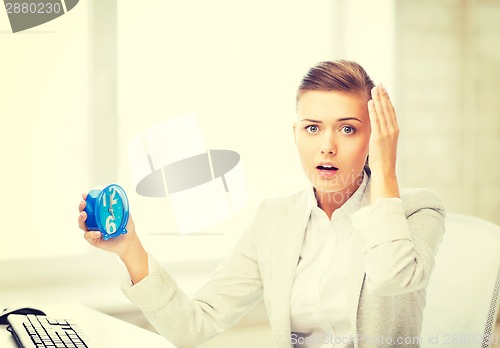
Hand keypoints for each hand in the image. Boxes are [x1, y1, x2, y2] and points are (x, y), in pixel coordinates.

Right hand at [78, 192, 148, 283]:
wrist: (129, 241)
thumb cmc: (126, 227)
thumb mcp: (125, 214)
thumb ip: (121, 206)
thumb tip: (119, 196)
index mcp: (99, 214)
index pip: (90, 206)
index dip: (86, 200)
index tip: (85, 195)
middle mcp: (94, 222)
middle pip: (82, 214)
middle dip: (81, 208)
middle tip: (83, 203)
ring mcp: (92, 231)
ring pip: (82, 224)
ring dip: (81, 219)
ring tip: (84, 214)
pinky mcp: (93, 240)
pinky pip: (88, 236)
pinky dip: (91, 234)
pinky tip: (98, 232)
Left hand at [367, 84, 399, 200]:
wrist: (385, 170)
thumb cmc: (383, 160)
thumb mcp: (384, 144)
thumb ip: (381, 134)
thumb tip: (376, 128)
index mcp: (394, 131)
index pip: (391, 111)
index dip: (387, 100)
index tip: (384, 91)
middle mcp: (392, 130)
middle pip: (388, 109)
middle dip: (383, 96)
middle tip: (379, 85)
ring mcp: (386, 133)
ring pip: (382, 112)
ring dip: (378, 100)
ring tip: (374, 89)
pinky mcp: (378, 137)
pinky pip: (376, 120)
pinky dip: (373, 110)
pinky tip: (370, 102)